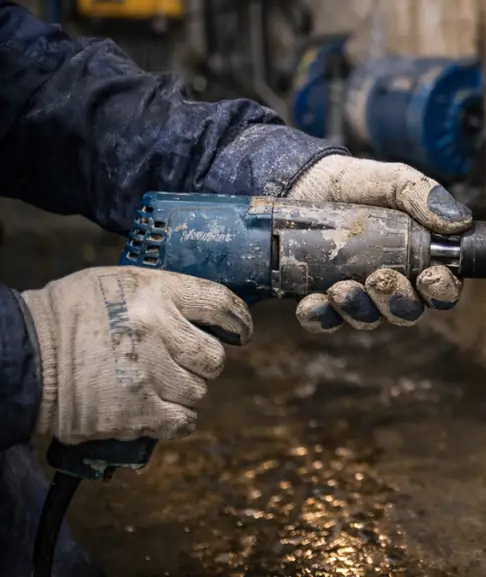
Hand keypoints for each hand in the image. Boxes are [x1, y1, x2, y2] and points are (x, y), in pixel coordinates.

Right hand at [20, 267, 252, 443]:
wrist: (25, 355)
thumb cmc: (68, 314)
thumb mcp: (117, 282)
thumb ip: (161, 294)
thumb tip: (200, 311)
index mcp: (155, 293)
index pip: (220, 303)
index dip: (238, 320)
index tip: (240, 332)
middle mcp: (157, 331)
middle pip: (213, 357)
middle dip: (204, 363)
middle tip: (184, 362)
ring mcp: (149, 373)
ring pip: (198, 392)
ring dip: (185, 392)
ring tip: (157, 384)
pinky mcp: (137, 410)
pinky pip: (182, 421)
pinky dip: (177, 420)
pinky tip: (161, 411)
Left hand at [286, 155, 471, 331]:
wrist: (306, 181)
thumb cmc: (360, 183)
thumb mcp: (394, 180)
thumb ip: (424, 195)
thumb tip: (459, 221)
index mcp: (420, 259)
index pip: (442, 288)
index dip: (441, 291)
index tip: (429, 276)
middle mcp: (393, 283)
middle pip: (407, 311)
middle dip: (396, 301)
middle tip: (379, 279)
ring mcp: (358, 294)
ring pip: (368, 318)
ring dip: (358, 309)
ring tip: (340, 288)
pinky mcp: (324, 298)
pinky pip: (326, 320)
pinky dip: (320, 316)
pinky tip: (313, 302)